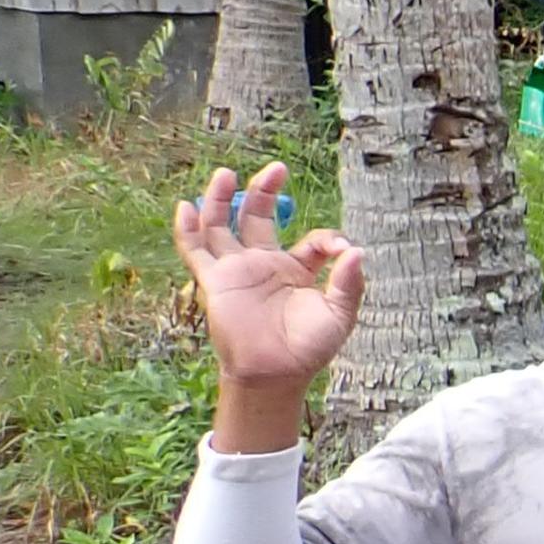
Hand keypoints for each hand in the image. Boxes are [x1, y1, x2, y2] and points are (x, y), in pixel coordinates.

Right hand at [177, 164, 364, 430]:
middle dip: (265, 192)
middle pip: (260, 218)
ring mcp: (237, 269)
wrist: (274, 373)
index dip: (328, 240)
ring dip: (221, 199)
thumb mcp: (339, 314)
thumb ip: (349, 283)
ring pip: (223, 225)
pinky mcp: (214, 280)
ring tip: (224, 173)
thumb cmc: (308, 348)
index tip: (340, 250)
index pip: (312, 241)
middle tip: (276, 169)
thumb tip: (357, 251)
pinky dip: (188, 229)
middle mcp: (265, 264)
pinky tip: (186, 206)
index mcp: (298, 271)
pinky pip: (195, 250)